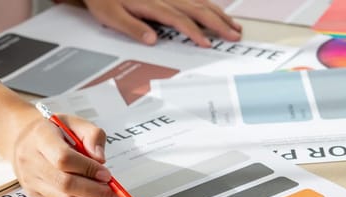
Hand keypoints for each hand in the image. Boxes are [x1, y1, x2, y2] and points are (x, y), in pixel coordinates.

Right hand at [0, 80, 118, 196]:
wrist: (26, 140)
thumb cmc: (53, 131)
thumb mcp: (75, 122)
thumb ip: (93, 135)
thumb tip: (100, 159)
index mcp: (40, 137)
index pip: (64, 158)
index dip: (88, 169)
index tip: (106, 174)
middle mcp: (30, 160)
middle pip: (65, 183)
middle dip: (94, 191)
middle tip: (112, 192)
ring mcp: (30, 180)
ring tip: (103, 193)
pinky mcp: (33, 194)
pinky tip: (89, 196)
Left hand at [83, 0, 241, 46]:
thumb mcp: (110, 15)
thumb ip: (132, 27)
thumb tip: (151, 39)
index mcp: (152, 3)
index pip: (179, 19)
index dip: (194, 31)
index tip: (207, 43)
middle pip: (197, 9)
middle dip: (218, 23)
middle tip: (234, 35)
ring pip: (200, 2)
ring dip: (219, 14)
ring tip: (234, 26)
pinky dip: (210, 6)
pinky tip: (219, 13)